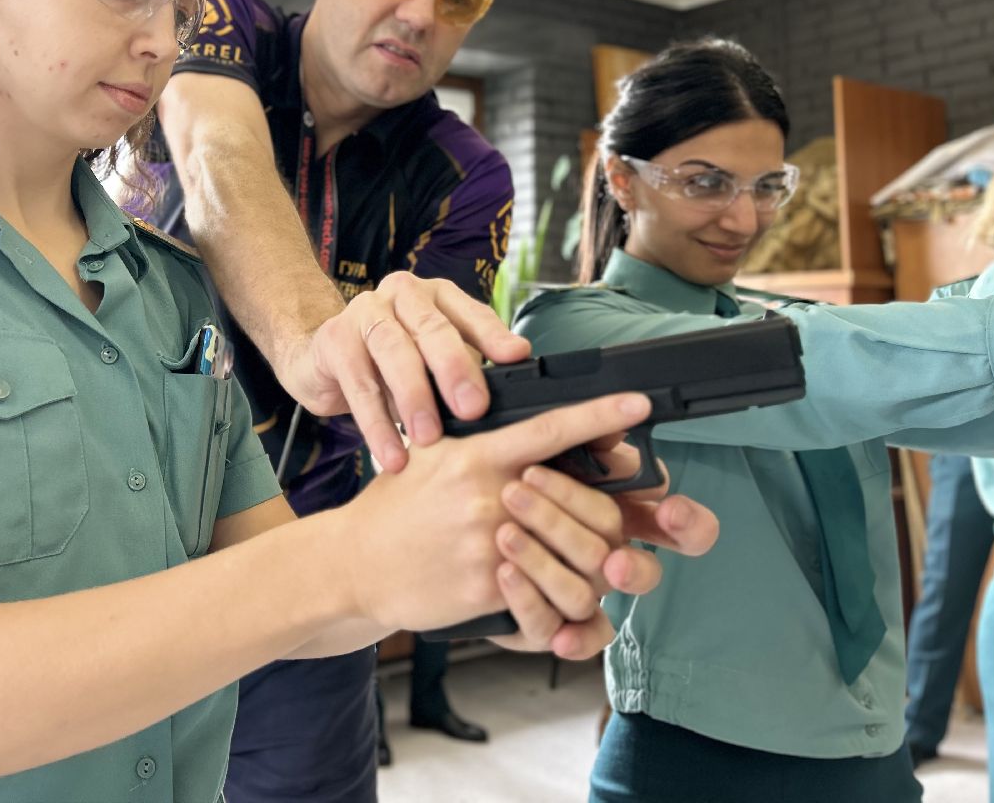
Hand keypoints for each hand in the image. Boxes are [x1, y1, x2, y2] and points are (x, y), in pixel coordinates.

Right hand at [278, 272, 532, 473]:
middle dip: (454, 369)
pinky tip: (391, 453)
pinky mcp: (335, 338)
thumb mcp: (432, 363)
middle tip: (472, 409)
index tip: (517, 359)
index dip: (494, 336)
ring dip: (413, 397)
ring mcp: (365, 311)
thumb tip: (509, 404)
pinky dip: (376, 423)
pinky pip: (358, 383)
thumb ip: (466, 371)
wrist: (321, 359)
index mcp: (437, 296)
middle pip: (432, 327)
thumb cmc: (389, 363)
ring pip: (394, 351)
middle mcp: (403, 294)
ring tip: (428, 437)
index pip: (471, 312)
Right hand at [331, 392, 650, 637]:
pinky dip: (549, 588)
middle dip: (602, 504)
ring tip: (579, 551)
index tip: (638, 403)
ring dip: (582, 551)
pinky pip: (544, 590)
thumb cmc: (396, 506)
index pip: (551, 427)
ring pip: (570, 548)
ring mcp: (491, 542)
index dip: (600, 414)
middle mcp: (490, 495)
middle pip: (580, 496)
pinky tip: (540, 581)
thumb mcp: (432, 454)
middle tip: (610, 506)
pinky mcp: (489, 586)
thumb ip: (479, 438)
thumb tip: (526, 424)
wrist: (355, 561)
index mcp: (478, 455)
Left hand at [490, 439, 718, 659]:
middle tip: (529, 493)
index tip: (670, 509)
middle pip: (628, 561)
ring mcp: (579, 598)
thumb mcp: (526, 450)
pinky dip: (528, 600)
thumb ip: (578, 438)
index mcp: (618, 516)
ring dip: (543, 558)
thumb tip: (610, 429)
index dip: (687, 524)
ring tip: (504, 531)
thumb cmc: (493, 485)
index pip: (679, 528)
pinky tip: (506, 574)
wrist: (436, 539)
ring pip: (583, 592)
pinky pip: (549, 628)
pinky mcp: (544, 628)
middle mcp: (608, 563)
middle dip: (577, 526)